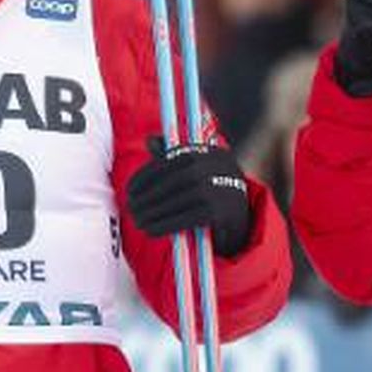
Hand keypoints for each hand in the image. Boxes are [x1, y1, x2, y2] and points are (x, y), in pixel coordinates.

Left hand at [123, 140, 256, 255]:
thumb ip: (173, 157)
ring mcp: (221, 188)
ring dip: (153, 212)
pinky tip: (151, 230)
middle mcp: (216, 166)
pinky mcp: (222, 211)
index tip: (129, 190)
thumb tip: (150, 140)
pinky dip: (166, 225)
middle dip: (147, 196)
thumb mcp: (196, 170)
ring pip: (178, 200)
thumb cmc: (212, 191)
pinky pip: (187, 218)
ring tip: (137, 221)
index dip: (145, 175)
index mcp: (208, 152)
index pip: (170, 161)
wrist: (243, 218)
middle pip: (172, 181)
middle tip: (130, 208)